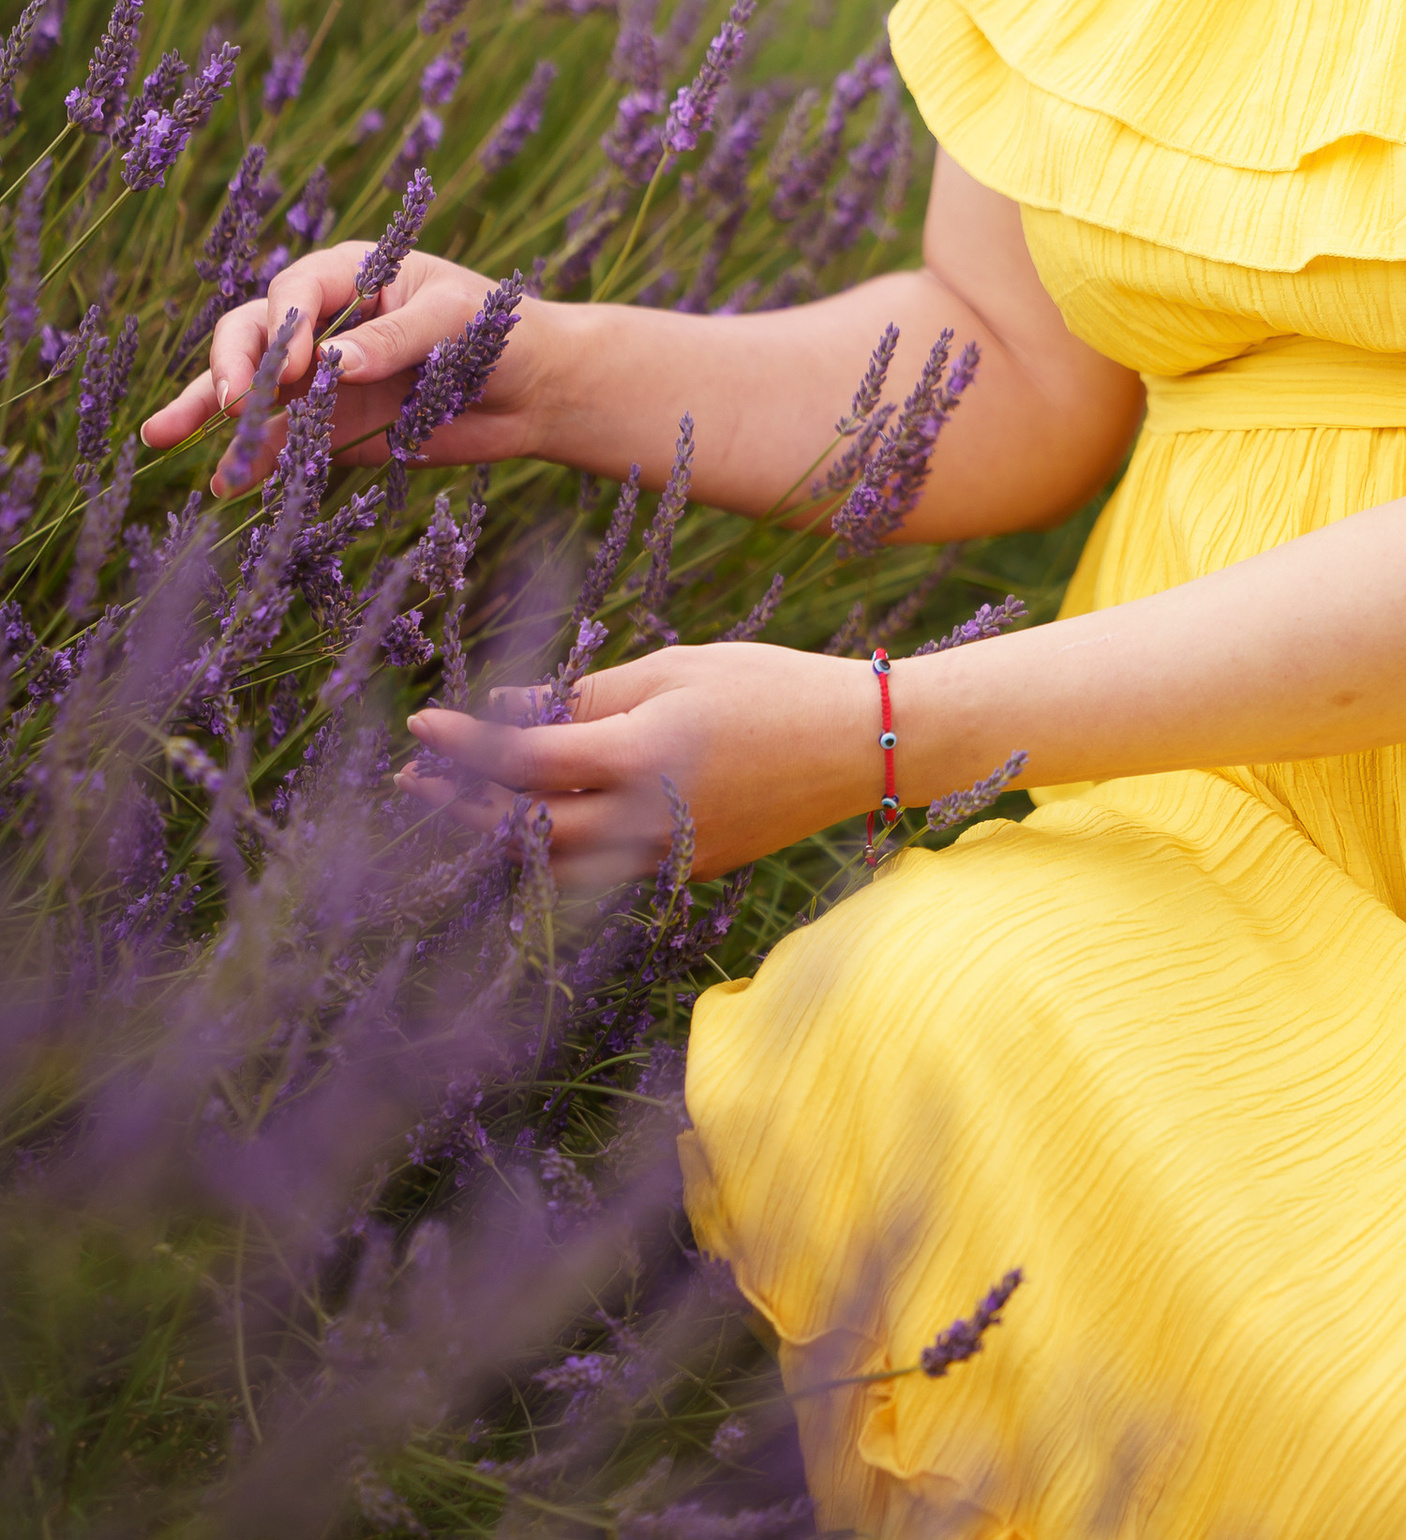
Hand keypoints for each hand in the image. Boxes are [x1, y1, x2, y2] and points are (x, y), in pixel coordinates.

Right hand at [143, 236, 549, 490]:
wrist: (534, 392)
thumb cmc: (503, 333)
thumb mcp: (459, 321)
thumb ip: (396, 339)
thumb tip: (334, 361)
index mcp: (353, 276)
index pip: (294, 291)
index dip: (284, 326)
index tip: (294, 367)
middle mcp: (324, 324)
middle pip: (253, 333)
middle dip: (233, 364)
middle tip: (235, 404)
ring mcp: (321, 378)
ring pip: (250, 388)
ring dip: (207, 408)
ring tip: (161, 434)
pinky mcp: (329, 427)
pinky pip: (277, 442)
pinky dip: (250, 461)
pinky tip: (223, 484)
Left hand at [403, 640, 876, 881]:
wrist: (860, 744)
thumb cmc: (769, 686)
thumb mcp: (676, 669)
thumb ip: (587, 694)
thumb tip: (509, 709)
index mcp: (642, 756)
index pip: (526, 762)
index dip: (465, 748)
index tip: (422, 724)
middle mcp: (648, 819)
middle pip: (527, 827)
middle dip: (462, 804)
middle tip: (410, 780)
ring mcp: (668, 854)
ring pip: (559, 866)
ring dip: (502, 840)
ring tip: (460, 812)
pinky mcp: (688, 869)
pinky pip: (603, 870)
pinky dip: (558, 852)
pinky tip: (537, 824)